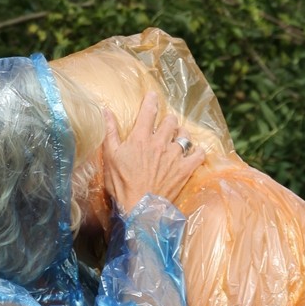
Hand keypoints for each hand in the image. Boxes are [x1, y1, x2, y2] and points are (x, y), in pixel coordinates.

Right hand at [102, 91, 204, 214]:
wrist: (139, 209)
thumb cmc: (121, 185)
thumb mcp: (110, 157)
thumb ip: (110, 132)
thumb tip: (106, 111)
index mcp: (141, 137)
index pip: (149, 110)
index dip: (151, 100)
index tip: (152, 96)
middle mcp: (160, 143)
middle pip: (171, 121)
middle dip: (168, 121)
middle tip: (165, 126)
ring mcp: (175, 156)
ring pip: (185, 134)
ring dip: (181, 134)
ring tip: (178, 138)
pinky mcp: (185, 170)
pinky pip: (199, 154)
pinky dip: (198, 152)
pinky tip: (194, 153)